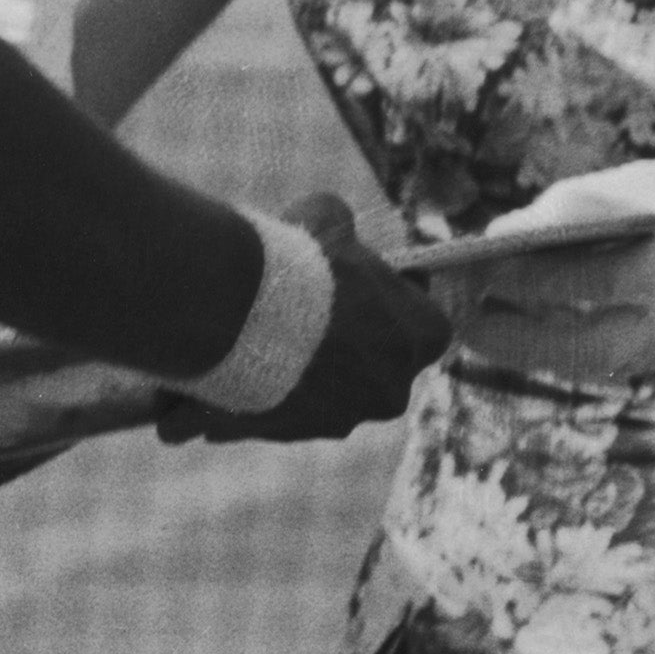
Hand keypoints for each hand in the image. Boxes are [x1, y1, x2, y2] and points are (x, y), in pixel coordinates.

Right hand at [160, 194, 448, 445]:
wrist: (238, 313)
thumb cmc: (296, 264)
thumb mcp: (326, 218)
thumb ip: (340, 226)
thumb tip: (331, 222)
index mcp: (421, 338)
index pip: (425, 325)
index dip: (392, 303)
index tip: (362, 285)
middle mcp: (390, 390)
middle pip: (372, 366)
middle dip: (341, 343)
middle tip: (302, 307)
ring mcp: (340, 419)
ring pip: (318, 391)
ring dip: (291, 368)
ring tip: (250, 333)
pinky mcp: (288, 435)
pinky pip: (271, 411)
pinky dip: (251, 390)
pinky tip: (230, 357)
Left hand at [454, 157, 654, 386]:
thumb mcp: (636, 185)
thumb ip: (568, 210)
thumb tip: (496, 237)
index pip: (595, 281)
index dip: (531, 277)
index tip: (474, 263)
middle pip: (580, 346)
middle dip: (510, 333)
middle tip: (452, 311)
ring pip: (581, 362)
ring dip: (517, 347)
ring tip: (461, 319)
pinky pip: (593, 360)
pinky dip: (545, 346)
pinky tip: (500, 324)